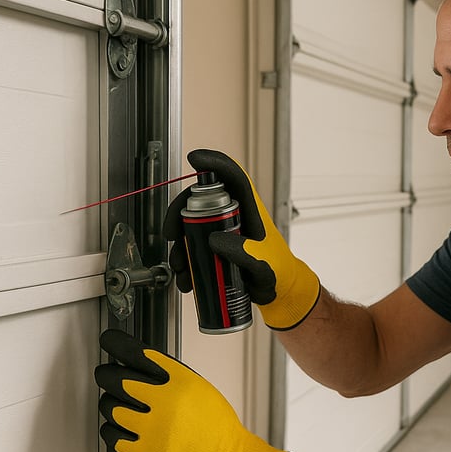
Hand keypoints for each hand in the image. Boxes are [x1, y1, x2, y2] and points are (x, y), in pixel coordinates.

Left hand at [94, 329, 290, 451]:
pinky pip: (114, 437)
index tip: (109, 341)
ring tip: (113, 405)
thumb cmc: (219, 430)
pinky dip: (110, 431)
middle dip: (106, 375)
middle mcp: (166, 400)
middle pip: (117, 379)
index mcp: (181, 381)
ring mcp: (154, 427)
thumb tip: (144, 368)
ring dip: (108, 404)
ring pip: (111, 408)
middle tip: (105, 375)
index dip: (118, 344)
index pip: (139, 354)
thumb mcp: (201, 390)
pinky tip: (115, 428)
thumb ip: (172, 378)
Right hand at [163, 149, 320, 329]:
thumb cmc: (279, 273)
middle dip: (179, 214)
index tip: (194, 158)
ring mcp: (222, 231)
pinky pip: (192, 248)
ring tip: (181, 269)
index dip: (214, 163)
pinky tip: (186, 279)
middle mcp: (233, 216)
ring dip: (179, 246)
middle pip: (199, 201)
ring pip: (191, 226)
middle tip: (172, 236)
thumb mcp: (264, 265)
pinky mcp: (215, 249)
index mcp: (249, 210)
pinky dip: (184, 262)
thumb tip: (214, 240)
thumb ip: (244, 253)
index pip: (233, 177)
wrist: (278, 293)